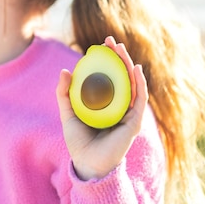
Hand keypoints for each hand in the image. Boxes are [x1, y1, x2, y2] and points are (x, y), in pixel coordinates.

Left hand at [55, 36, 148, 179]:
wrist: (87, 163)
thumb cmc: (78, 141)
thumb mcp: (67, 113)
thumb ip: (64, 94)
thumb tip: (65, 71)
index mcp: (105, 103)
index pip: (108, 76)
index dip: (106, 59)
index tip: (100, 45)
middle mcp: (118, 105)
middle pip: (121, 76)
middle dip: (118, 56)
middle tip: (110, 40)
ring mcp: (128, 113)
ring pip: (132, 83)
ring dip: (128, 63)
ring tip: (120, 48)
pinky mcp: (134, 122)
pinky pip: (140, 99)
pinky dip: (140, 83)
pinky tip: (136, 69)